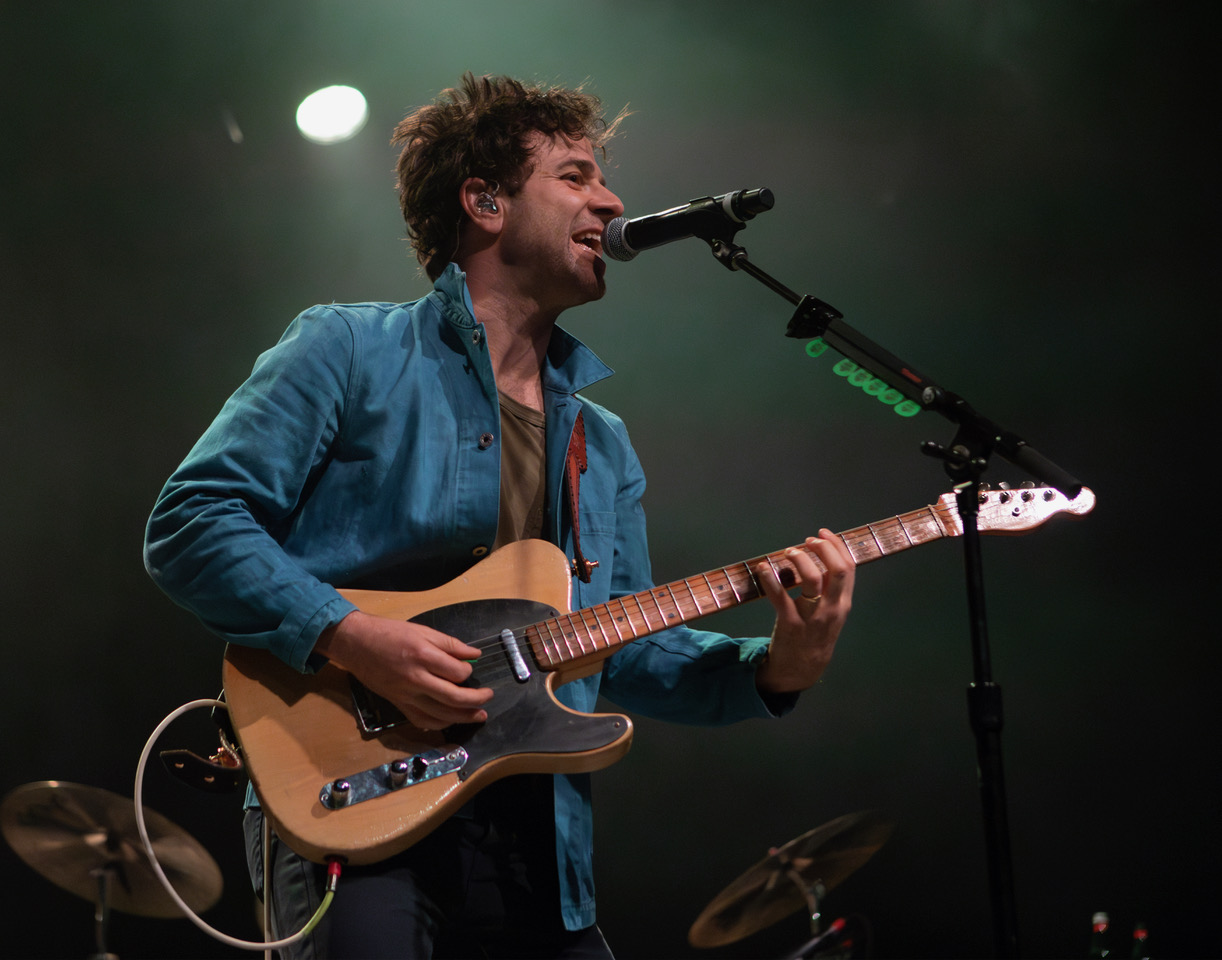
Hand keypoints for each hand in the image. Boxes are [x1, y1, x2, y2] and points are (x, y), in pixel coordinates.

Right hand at [313, 610, 492, 729]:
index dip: (468, 672)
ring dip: (463, 717)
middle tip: (488, 697)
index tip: (469, 668)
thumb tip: (474, 654)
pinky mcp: (398, 704)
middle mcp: (416, 678)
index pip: (457, 672)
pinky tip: (451, 719)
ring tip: (478, 715)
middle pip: (453, 697)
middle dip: (476, 700)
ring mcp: (406, 694)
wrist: (356, 644)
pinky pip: (422, 720)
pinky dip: (439, 723)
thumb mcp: (422, 630)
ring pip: (440, 714)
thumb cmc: (389, 633)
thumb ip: (450, 644)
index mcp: (423, 655)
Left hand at [754, 529, 855, 693]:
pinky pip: (780, 597)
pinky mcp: (790, 624)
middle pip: (837, 570)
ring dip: (800, 559)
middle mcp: (832, 609)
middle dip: (824, 549)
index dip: (836, 546)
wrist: (802, 668)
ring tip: (788, 552)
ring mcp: (812, 617)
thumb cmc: (815, 635)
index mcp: (843, 604)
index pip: (848, 568)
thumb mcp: (832, 614)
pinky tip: (763, 568)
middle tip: (808, 541)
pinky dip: (770, 579)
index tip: (822, 534)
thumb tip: (820, 557)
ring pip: (812, 579)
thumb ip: (830, 590)